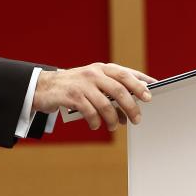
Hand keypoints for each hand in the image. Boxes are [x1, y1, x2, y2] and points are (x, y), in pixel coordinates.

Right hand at [32, 63, 155, 131]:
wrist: (44, 87)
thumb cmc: (74, 87)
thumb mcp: (92, 82)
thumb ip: (111, 89)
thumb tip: (133, 106)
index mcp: (101, 68)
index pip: (125, 73)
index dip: (140, 83)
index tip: (151, 93)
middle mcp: (92, 73)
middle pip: (119, 90)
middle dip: (131, 107)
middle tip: (137, 119)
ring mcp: (82, 84)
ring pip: (106, 104)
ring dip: (114, 119)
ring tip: (115, 126)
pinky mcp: (71, 96)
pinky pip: (90, 112)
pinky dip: (96, 122)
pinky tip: (96, 125)